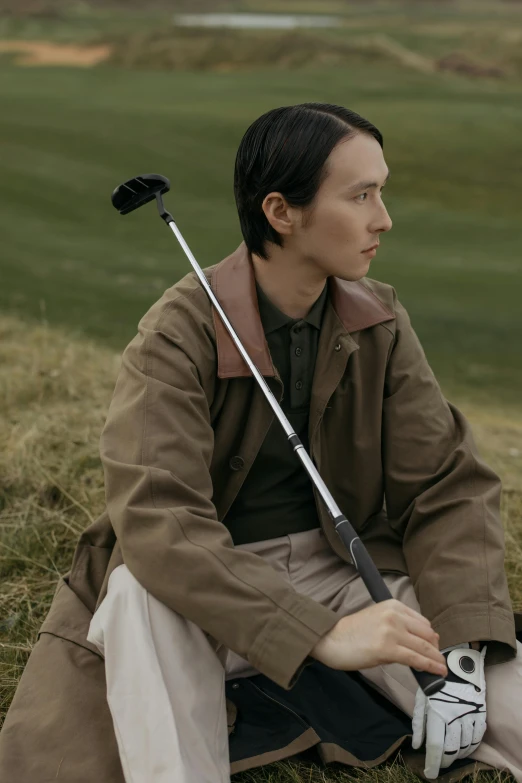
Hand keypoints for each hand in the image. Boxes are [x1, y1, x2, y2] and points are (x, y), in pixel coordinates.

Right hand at [311, 599, 447, 675]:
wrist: (331, 638)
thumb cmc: (352, 632)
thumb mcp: (377, 619)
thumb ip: (397, 626)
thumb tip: (416, 644)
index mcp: (393, 605)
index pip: (422, 622)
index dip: (430, 637)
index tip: (434, 647)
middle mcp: (395, 615)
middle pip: (426, 634)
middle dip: (435, 649)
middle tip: (439, 660)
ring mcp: (392, 631)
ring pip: (424, 647)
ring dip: (436, 659)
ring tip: (442, 668)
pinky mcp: (388, 649)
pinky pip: (415, 658)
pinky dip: (429, 666)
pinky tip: (436, 671)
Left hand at [412, 643, 486, 778]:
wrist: (459, 664)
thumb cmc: (436, 680)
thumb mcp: (423, 697)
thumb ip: (419, 722)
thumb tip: (416, 745)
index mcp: (438, 712)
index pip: (435, 744)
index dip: (432, 761)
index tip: (429, 772)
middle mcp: (454, 717)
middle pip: (452, 749)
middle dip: (445, 760)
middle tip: (440, 763)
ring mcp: (469, 715)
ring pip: (465, 745)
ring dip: (458, 754)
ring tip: (450, 755)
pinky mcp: (480, 713)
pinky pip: (477, 736)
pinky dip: (471, 745)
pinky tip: (464, 747)